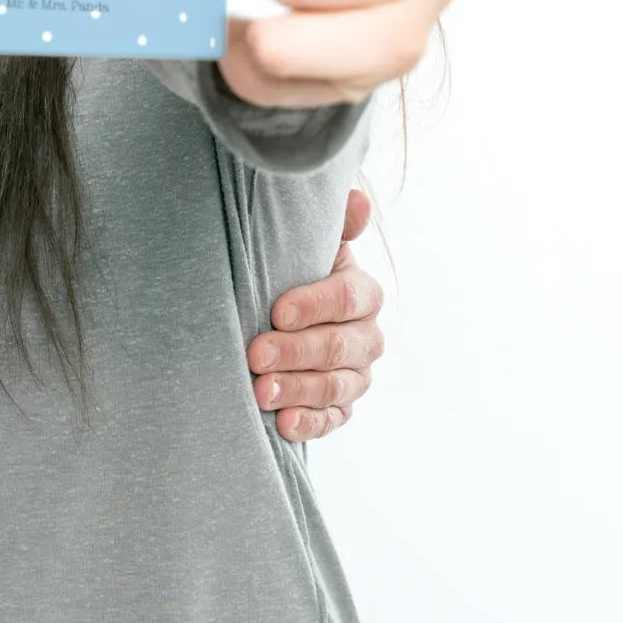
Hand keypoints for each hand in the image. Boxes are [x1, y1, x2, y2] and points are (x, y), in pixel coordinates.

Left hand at [248, 188, 384, 440]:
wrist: (280, 311)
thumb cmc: (291, 269)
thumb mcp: (306, 244)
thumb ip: (332, 224)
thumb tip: (356, 198)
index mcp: (362, 292)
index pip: (347, 299)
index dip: (313, 305)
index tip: (276, 310)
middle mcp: (368, 336)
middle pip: (339, 347)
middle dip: (295, 352)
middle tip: (255, 355)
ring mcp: (357, 375)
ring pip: (336, 386)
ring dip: (297, 390)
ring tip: (259, 392)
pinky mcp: (342, 406)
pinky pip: (333, 419)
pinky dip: (309, 423)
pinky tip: (283, 424)